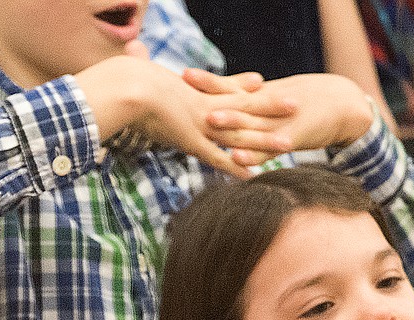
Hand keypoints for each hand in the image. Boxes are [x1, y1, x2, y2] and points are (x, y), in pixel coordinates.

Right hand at [74, 56, 295, 178]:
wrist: (122, 87)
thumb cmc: (119, 79)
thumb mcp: (131, 65)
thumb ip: (135, 60)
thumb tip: (131, 50)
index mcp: (188, 89)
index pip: (221, 85)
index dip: (240, 84)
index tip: (259, 82)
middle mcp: (200, 104)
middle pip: (242, 104)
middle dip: (269, 106)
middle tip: (295, 104)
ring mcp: (198, 122)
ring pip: (239, 131)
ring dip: (264, 138)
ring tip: (290, 144)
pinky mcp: (191, 139)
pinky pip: (219, 156)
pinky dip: (237, 166)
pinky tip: (254, 176)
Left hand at [196, 72, 374, 166]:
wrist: (346, 106)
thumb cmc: (309, 103)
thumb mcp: (277, 98)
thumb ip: (253, 101)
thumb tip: (227, 101)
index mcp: (263, 96)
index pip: (231, 87)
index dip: (210, 82)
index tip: (186, 75)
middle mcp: (269, 108)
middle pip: (237, 102)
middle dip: (213, 97)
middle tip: (188, 91)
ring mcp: (279, 124)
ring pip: (251, 125)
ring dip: (231, 124)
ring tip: (211, 121)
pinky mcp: (292, 139)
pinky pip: (268, 150)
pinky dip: (253, 155)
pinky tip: (237, 159)